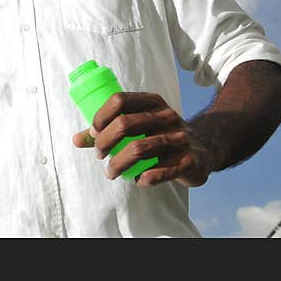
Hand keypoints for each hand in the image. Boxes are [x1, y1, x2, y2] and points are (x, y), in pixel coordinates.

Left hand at [71, 92, 221, 187]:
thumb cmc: (160, 134)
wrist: (205, 148)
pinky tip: (137, 180)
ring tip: (110, 173)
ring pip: (138, 149)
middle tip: (99, 155)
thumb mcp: (139, 124)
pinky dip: (142, 178)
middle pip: (125, 124)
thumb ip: (108, 130)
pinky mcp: (189, 161)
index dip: (101, 117)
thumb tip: (75, 139)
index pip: (119, 100)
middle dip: (104, 142)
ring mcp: (180, 138)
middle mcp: (167, 116)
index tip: (94, 133)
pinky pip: (158, 172)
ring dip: (117, 164)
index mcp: (152, 102)